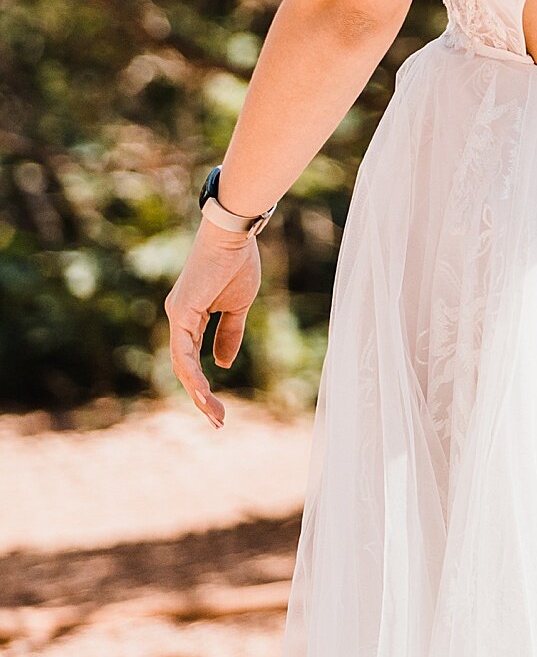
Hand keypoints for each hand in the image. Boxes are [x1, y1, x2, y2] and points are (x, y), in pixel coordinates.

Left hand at [164, 218, 262, 429]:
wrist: (234, 234)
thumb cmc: (237, 263)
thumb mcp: (238, 306)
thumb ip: (229, 334)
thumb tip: (221, 364)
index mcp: (191, 316)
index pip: (192, 359)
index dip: (204, 384)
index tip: (219, 408)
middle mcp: (179, 318)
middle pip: (185, 368)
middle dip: (201, 397)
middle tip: (218, 421)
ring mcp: (178, 315)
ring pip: (182, 365)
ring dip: (198, 393)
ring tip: (214, 415)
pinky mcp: (182, 312)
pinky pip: (184, 351)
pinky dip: (193, 373)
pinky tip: (203, 392)